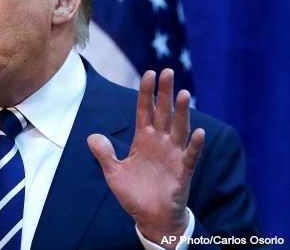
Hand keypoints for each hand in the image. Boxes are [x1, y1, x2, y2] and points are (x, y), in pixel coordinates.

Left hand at [87, 69, 204, 248]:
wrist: (150, 218)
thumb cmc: (133, 194)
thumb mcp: (113, 173)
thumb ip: (104, 154)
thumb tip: (92, 137)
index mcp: (143, 140)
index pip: (145, 111)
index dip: (146, 93)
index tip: (148, 73)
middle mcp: (160, 143)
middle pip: (164, 113)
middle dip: (165, 93)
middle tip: (167, 71)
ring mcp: (173, 155)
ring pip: (179, 129)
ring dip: (182, 112)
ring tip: (184, 93)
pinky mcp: (183, 172)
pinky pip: (190, 156)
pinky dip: (194, 145)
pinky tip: (197, 132)